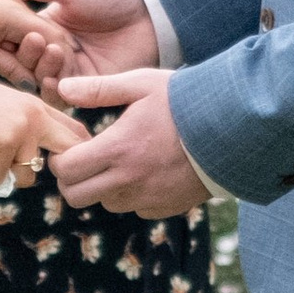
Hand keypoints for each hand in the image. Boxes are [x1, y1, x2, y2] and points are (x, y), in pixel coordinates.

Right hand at [0, 0, 159, 95]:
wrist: (148, 11)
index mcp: (47, 28)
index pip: (21, 40)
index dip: (16, 39)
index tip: (19, 33)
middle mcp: (55, 52)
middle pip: (30, 64)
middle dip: (30, 56)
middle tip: (39, 44)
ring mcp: (72, 71)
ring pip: (44, 82)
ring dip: (43, 73)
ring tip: (52, 58)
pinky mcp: (90, 87)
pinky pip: (67, 97)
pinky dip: (57, 92)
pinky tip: (56, 82)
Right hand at [0, 73, 88, 195]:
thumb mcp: (3, 106)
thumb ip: (23, 128)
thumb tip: (30, 167)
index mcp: (38, 107)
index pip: (76, 131)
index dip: (77, 153)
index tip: (68, 168)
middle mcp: (36, 118)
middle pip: (70, 153)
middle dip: (62, 173)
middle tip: (35, 176)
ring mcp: (22, 131)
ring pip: (27, 176)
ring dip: (3, 174)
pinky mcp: (3, 145)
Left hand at [51, 68, 212, 218]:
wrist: (232, 128)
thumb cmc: (185, 101)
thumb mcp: (141, 84)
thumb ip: (98, 89)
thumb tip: (61, 89)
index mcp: (118, 149)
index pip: (67, 170)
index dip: (60, 160)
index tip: (70, 148)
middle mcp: (129, 180)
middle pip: (77, 197)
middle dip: (72, 180)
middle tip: (83, 160)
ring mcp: (148, 197)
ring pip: (106, 203)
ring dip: (103, 187)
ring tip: (118, 162)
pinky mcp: (165, 207)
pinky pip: (135, 208)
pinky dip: (132, 195)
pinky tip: (144, 171)